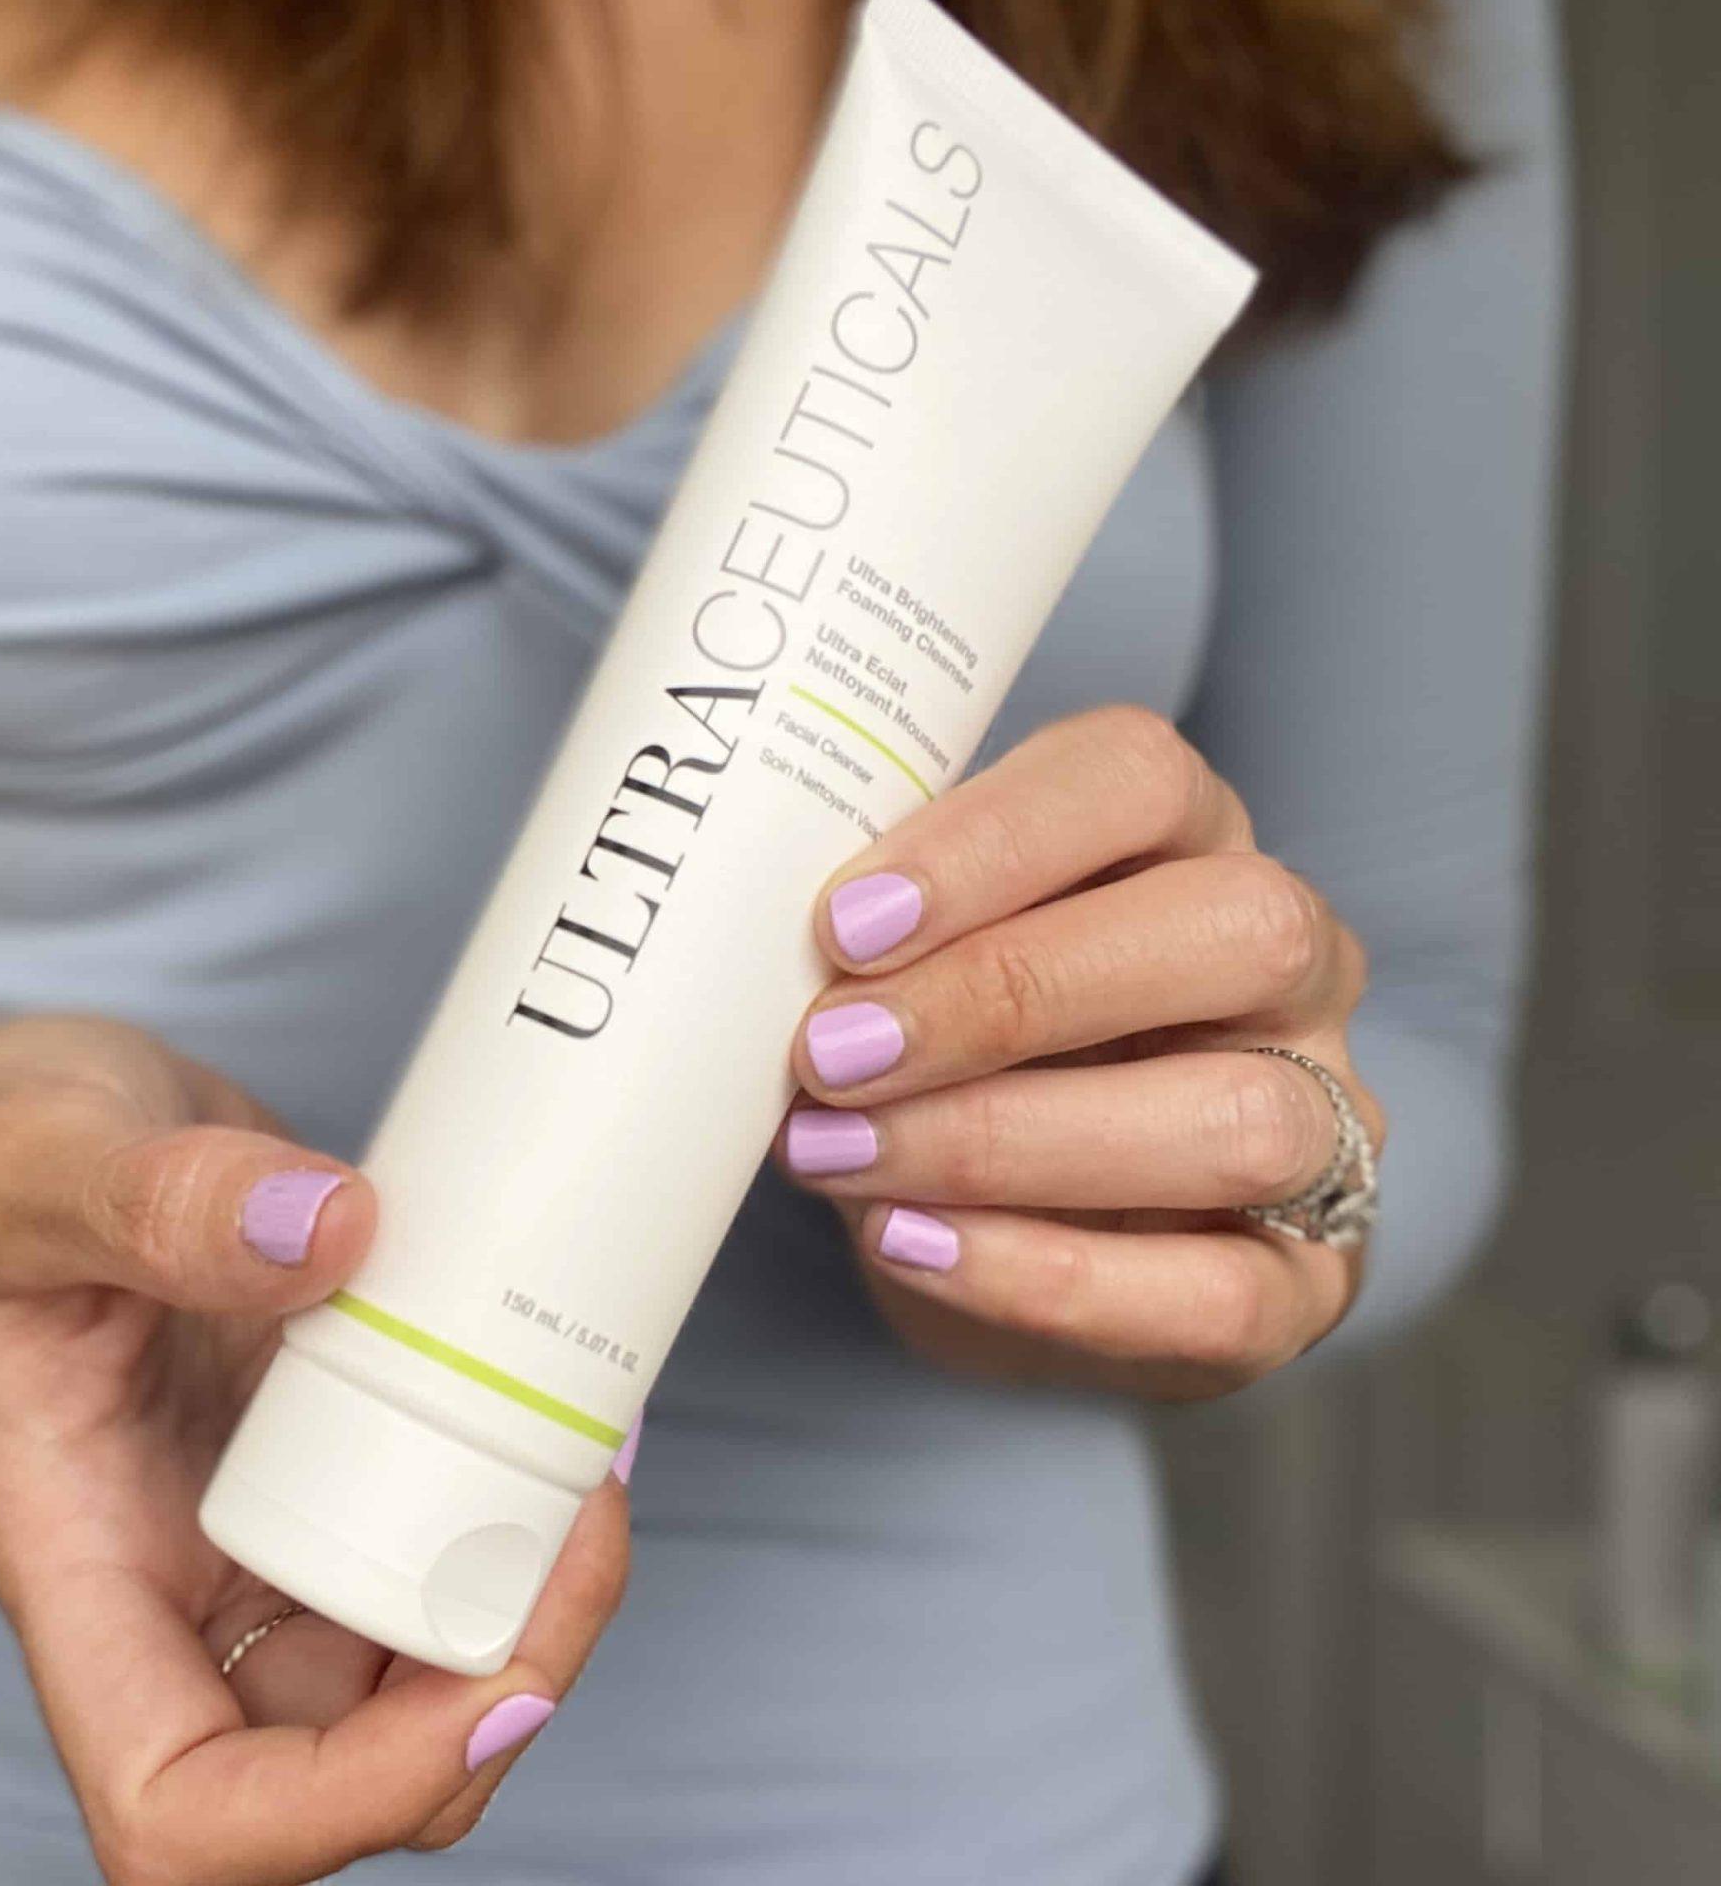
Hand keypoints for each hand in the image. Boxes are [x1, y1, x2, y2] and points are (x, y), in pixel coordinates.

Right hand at [0, 1016, 629, 1884]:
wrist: (55, 1113)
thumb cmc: (4, 1148)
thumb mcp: (43, 1148)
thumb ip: (152, 1194)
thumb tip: (328, 1232)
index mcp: (72, 1572)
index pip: (180, 1813)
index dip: (342, 1807)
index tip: (486, 1684)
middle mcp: (164, 1604)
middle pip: (334, 1781)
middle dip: (491, 1695)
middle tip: (584, 1522)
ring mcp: (250, 1560)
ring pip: (406, 1696)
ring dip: (527, 1621)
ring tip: (592, 1470)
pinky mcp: (325, 1492)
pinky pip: (434, 1575)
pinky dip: (519, 1534)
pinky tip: (568, 1430)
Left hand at [775, 706, 1383, 1401]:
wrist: (995, 1237)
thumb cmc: (938, 1053)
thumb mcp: (903, 961)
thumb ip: (865, 937)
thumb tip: (740, 955)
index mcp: (1187, 834)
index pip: (1136, 776)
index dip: (995, 841)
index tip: (844, 921)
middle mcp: (1290, 961)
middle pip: (1233, 927)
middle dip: (1010, 994)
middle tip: (832, 1053)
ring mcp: (1326, 1120)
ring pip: (1240, 1119)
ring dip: (1008, 1143)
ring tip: (839, 1157)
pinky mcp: (1304, 1280)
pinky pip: (1216, 1291)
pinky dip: (1045, 1278)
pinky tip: (910, 1246)